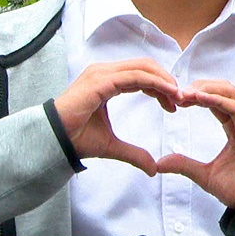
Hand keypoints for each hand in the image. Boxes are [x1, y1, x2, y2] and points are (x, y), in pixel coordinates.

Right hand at [52, 59, 184, 174]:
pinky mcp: (100, 81)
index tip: (175, 104)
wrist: (52, 142)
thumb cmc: (76, 139)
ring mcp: (101, 74)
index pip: (141, 74)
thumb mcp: (113, 146)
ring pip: (143, 68)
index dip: (161, 85)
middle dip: (166, 80)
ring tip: (178, 97)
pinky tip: (168, 94)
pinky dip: (155, 82)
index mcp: (106, 81)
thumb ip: (134, 154)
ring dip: (164, 80)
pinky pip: (135, 77)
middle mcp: (104, 73)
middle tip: (182, 99)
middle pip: (145, 66)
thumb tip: (153, 169)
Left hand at [154, 80, 234, 223]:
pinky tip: (199, 99)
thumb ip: (184, 165)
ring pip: (230, 93)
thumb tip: (160, 163)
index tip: (176, 99)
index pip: (216, 100)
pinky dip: (216, 100)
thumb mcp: (205, 175)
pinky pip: (234, 108)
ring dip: (206, 89)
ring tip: (185, 92)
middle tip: (176, 92)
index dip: (196, 96)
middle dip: (200, 86)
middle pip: (223, 90)